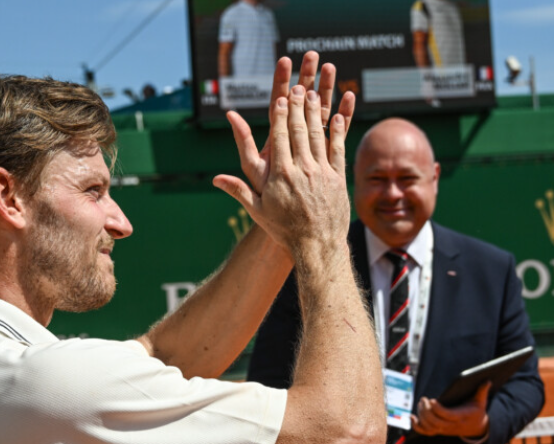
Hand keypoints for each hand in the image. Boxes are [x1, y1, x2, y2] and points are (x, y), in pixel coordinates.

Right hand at [213, 52, 355, 251]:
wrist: (317, 246)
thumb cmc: (284, 229)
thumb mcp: (257, 210)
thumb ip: (238, 190)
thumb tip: (215, 179)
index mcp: (281, 175)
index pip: (280, 137)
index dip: (282, 115)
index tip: (281, 97)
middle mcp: (302, 169)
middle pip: (300, 130)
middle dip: (298, 106)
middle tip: (298, 87)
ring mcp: (322, 172)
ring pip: (318, 135)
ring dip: (316, 113)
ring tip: (315, 94)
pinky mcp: (337, 179)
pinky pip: (338, 149)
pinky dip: (337, 131)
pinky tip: (336, 117)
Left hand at [412, 382, 490, 436]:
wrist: (477, 428)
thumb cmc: (477, 411)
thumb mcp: (481, 401)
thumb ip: (482, 391)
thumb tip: (487, 380)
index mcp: (462, 417)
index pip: (447, 415)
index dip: (438, 409)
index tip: (432, 400)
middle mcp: (452, 426)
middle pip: (435, 422)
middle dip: (426, 411)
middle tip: (423, 399)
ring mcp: (445, 430)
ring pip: (429, 427)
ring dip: (421, 415)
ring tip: (420, 403)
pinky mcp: (439, 431)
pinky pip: (426, 432)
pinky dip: (416, 426)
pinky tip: (412, 417)